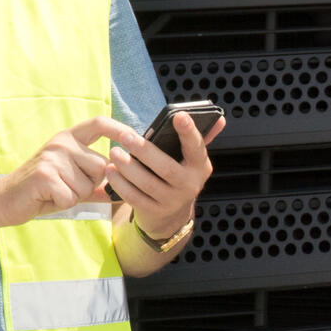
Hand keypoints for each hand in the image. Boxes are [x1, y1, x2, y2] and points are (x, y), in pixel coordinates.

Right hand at [0, 115, 136, 225]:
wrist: (4, 200)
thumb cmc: (41, 191)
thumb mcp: (70, 182)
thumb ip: (96, 183)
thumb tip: (124, 190)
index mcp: (68, 138)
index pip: (98, 124)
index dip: (119, 129)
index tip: (135, 137)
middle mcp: (61, 143)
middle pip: (101, 167)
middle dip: (89, 185)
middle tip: (65, 187)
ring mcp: (52, 156)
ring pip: (87, 185)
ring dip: (75, 196)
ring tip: (55, 192)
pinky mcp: (45, 174)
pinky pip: (72, 197)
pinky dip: (62, 204)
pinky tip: (47, 198)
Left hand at [107, 112, 224, 239]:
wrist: (171, 214)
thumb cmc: (178, 175)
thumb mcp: (191, 160)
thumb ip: (200, 138)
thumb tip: (219, 119)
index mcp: (200, 167)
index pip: (197, 147)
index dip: (189, 132)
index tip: (179, 116)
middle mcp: (190, 185)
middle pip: (166, 168)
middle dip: (145, 151)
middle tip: (125, 136)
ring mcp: (172, 201)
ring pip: (148, 184)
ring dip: (128, 167)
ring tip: (114, 152)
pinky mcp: (154, 212)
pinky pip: (135, 198)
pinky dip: (121, 184)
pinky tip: (111, 171)